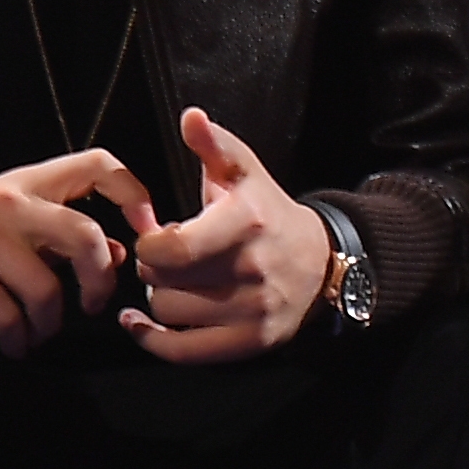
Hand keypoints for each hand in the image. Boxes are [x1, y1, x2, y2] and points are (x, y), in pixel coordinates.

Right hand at [0, 150, 152, 356]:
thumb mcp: (10, 226)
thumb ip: (62, 236)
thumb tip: (116, 252)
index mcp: (27, 183)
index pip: (97, 164)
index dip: (135, 195)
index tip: (144, 235)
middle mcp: (6, 200)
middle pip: (84, 234)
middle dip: (101, 282)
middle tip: (94, 307)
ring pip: (46, 287)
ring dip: (50, 323)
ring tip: (39, 334)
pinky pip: (6, 313)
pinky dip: (18, 338)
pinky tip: (15, 345)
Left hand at [122, 109, 335, 363]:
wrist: (324, 263)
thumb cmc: (270, 215)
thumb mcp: (246, 175)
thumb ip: (215, 146)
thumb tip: (191, 117)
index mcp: (246, 224)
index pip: (169, 249)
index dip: (150, 244)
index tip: (159, 237)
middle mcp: (253, 269)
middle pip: (161, 280)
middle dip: (155, 268)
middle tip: (171, 260)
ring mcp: (255, 310)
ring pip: (168, 312)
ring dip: (163, 298)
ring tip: (180, 284)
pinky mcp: (254, 342)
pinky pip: (182, 351)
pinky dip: (154, 340)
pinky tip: (143, 324)